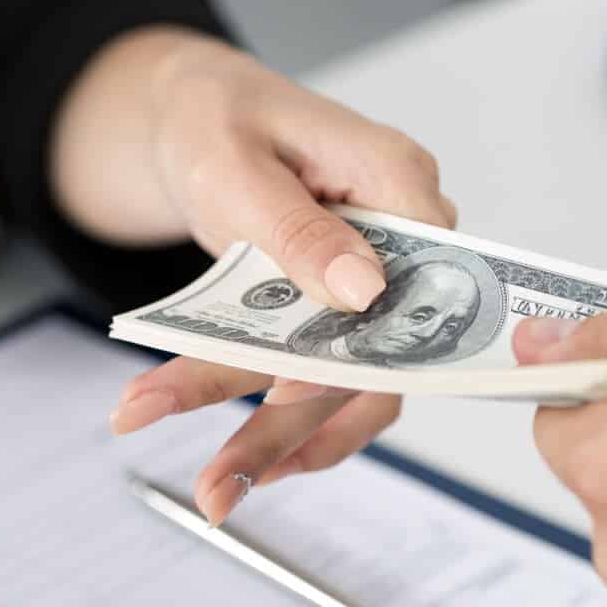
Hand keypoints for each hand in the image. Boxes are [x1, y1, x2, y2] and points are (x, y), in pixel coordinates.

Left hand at [62, 30, 453, 523]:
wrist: (194, 119)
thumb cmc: (217, 118)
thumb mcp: (235, 163)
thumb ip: (297, 226)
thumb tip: (363, 289)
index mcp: (397, 181)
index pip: (412, 279)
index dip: (363, 347)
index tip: (288, 391)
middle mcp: (404, 240)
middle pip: (376, 349)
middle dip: (293, 422)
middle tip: (220, 483)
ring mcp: (378, 280)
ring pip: (351, 381)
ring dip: (279, 438)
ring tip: (213, 488)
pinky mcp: (345, 311)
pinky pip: (328, 377)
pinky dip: (277, 417)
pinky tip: (240, 459)